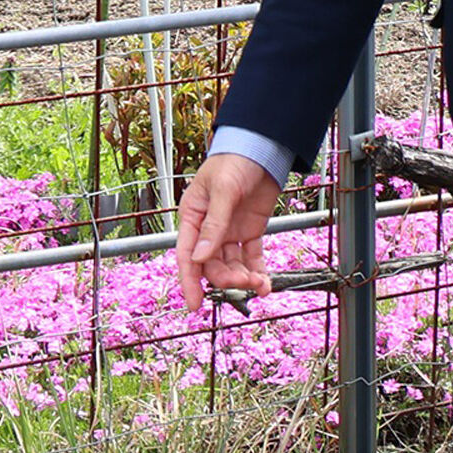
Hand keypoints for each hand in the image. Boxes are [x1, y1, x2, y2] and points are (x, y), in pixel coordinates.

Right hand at [177, 149, 283, 299]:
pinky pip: (251, 257)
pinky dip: (257, 271)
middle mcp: (208, 228)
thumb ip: (213, 225)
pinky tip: (265, 283)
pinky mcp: (250, 232)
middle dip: (226, 278)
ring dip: (243, 278)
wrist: (263, 148)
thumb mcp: (222, 191)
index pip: (187, 255)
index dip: (189, 281)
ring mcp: (230, 232)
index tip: (194, 304)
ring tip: (259, 284)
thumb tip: (200, 258)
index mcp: (193, 217)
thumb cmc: (234, 161)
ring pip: (232, 264)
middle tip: (243, 283)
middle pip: (212, 264)